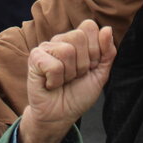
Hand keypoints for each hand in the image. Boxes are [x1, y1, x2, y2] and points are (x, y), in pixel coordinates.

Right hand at [19, 20, 115, 142]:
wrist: (61, 116)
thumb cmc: (79, 94)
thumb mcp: (100, 74)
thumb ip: (107, 52)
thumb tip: (107, 29)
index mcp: (77, 39)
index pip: (90, 27)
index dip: (95, 50)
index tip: (90, 67)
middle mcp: (61, 39)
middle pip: (79, 37)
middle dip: (83, 63)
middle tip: (75, 76)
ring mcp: (46, 47)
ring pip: (66, 51)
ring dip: (69, 73)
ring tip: (63, 80)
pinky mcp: (34, 58)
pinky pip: (53, 65)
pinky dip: (56, 80)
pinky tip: (51, 84)